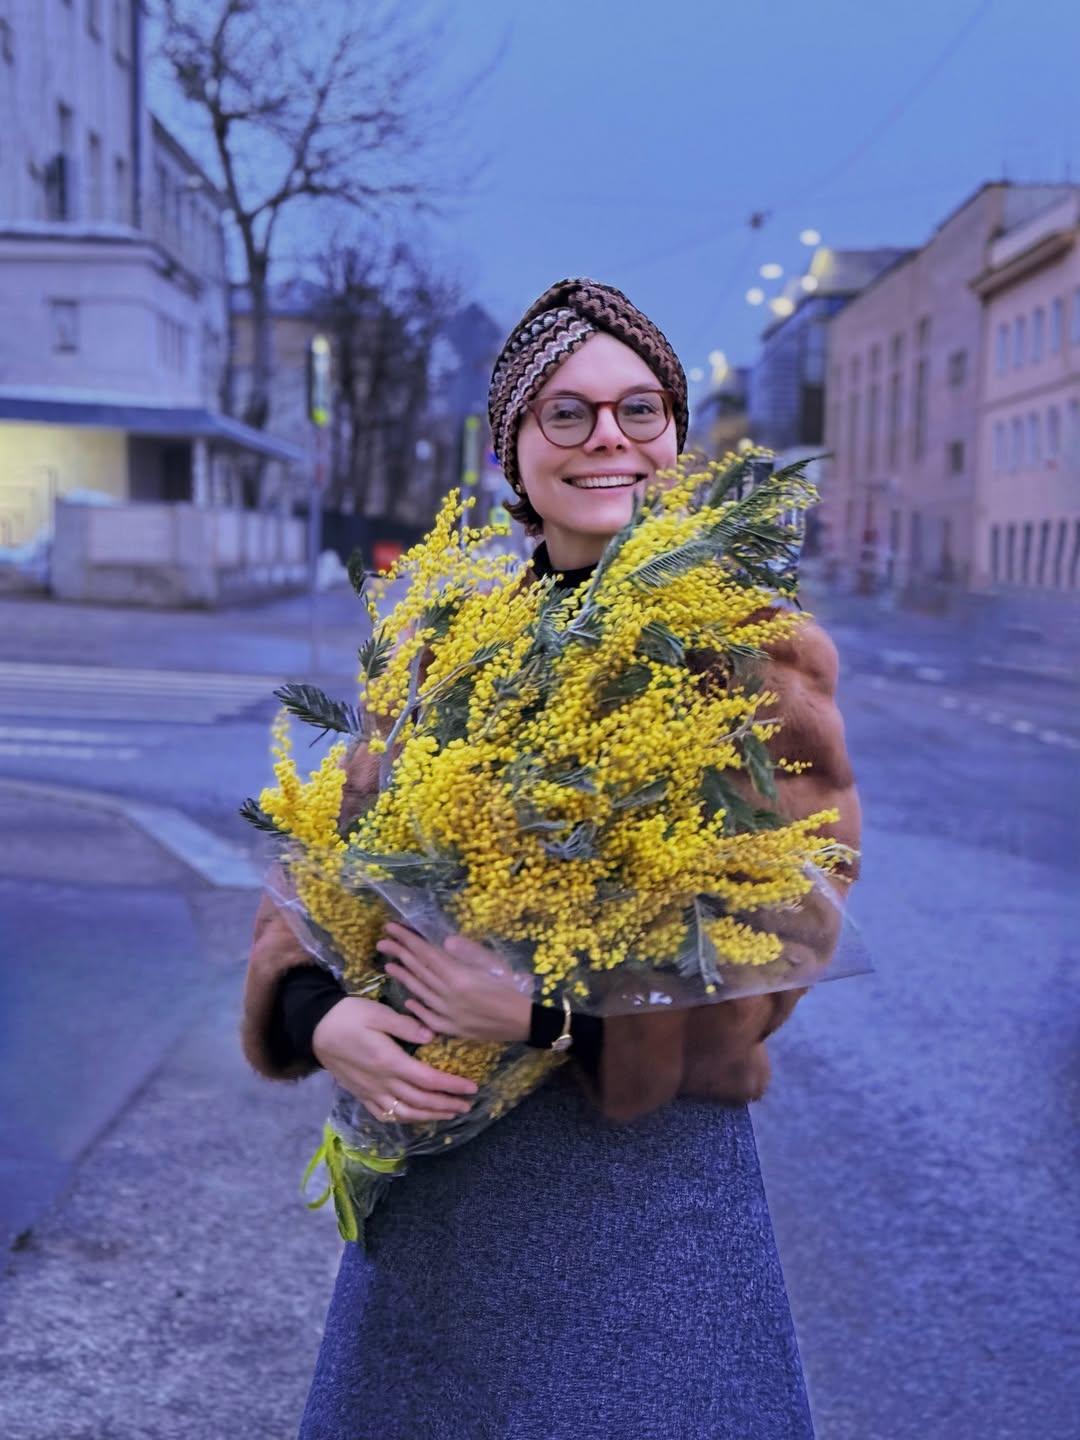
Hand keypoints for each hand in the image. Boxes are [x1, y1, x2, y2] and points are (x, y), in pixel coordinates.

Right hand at [312, 996, 479, 1124]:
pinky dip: (404, 1119)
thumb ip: (405, 1026)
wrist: (316, 1029)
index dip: (451, 1086)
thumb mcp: (378, 1013)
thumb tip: (432, 1037)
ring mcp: (370, 1092)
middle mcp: (382, 1082)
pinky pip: (385, 1114)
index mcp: (389, 1062)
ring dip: (429, 1116)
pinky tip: (416, 1117)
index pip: (428, 1080)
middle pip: (420, 1101)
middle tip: (467, 1104)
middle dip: (446, 1105)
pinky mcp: (361, 1094)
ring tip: (449, 1114)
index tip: (471, 1088)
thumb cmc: (348, 1016)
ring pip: (405, 1113)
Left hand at [376, 922, 532, 1044]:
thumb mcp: (494, 963)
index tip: (391, 928)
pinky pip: (427, 1017)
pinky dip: (416, 1006)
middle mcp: (447, 996)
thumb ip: (468, 952)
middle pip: (419, 971)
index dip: (407, 940)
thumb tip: (444, 942)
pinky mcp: (451, 1029)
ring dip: (403, 977)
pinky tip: (408, 998)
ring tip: (389, 964)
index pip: (425, 953)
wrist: (526, 1021)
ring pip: (419, 992)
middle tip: (382, 942)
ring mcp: (447, 1014)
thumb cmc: (513, 987)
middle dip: (399, 954)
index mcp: (458, 976)